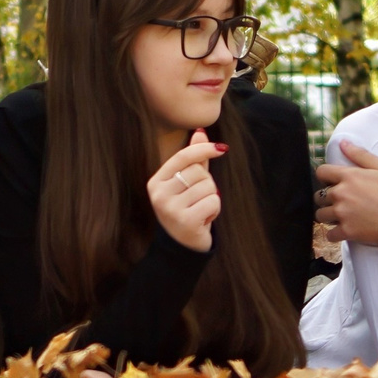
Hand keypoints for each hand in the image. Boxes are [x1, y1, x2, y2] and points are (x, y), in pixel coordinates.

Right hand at [147, 129, 223, 253]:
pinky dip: (214, 210)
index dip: (204, 149)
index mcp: (156, 182)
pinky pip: (213, 202)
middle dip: (207, 184)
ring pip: (208, 187)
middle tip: (198, 199)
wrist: (182, 245)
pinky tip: (204, 219)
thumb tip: (200, 132)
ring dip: (211, 198)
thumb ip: (193, 159)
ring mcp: (170, 209)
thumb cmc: (186, 209)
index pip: (183, 157)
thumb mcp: (186, 183)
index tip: (222, 148)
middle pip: (199, 172)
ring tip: (200, 210)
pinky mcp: (185, 221)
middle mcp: (159, 194)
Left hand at [315, 142, 377, 245]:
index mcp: (350, 176)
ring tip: (342, 216)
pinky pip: (330, 235)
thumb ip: (361, 155)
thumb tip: (343, 143)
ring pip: (320, 215)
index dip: (326, 177)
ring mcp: (343, 214)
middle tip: (342, 201)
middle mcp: (342, 194)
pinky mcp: (347, 232)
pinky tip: (344, 231)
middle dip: (327, 198)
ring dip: (329, 216)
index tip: (334, 182)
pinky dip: (335, 234)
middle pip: (319, 195)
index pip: (322, 172)